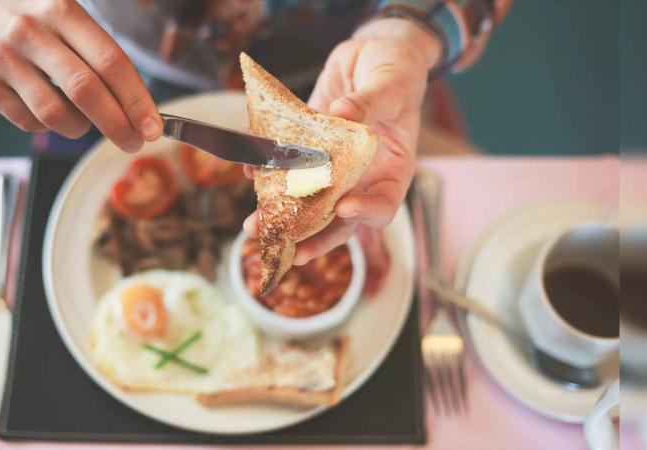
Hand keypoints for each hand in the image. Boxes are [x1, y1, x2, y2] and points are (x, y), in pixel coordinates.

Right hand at [0, 0, 162, 151]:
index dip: (136, 101)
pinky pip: (28, 121)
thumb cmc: (43, 19)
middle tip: (132, 142)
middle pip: (85, 91)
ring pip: (54, 114)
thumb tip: (142, 114)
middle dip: (117, 125)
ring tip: (85, 122)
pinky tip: (54, 112)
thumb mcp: (74, 17)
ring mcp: (3, 55)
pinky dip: (49, 127)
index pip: (111, 63)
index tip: (152, 128)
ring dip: (80, 129)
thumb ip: (105, 58)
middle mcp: (30, 30)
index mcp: (63, 10)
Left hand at [244, 18, 439, 263]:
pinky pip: (289, 168)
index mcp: (392, 169)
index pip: (384, 205)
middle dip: (311, 236)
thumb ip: (370, 102)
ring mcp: (333, 167)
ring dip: (280, 216)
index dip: (366, 212)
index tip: (344, 207)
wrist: (372, 53)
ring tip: (253, 226)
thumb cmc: (396, 70)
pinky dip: (268, 173)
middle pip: (339, 219)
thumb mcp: (391, 83)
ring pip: (308, 201)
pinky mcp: (309, 150)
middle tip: (286, 249)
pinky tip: (250, 172)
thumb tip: (343, 113)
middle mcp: (361, 177)